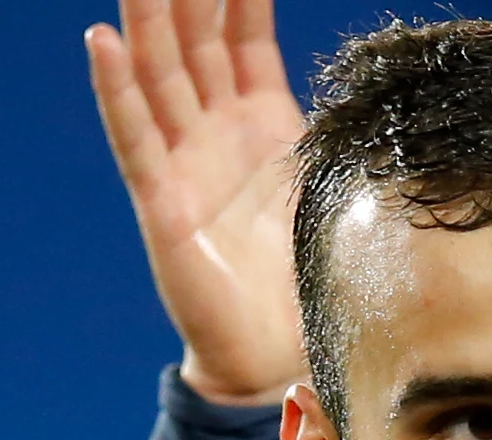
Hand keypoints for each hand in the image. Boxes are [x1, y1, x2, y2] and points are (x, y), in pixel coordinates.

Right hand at [85, 0, 307, 404]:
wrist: (284, 354)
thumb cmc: (316, 274)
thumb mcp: (341, 186)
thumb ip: (347, 134)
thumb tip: (389, 89)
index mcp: (264, 120)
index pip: (243, 34)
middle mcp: (216, 130)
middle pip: (195, 39)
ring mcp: (184, 161)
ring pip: (159, 71)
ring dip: (148, 16)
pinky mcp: (161, 202)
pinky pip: (135, 136)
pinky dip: (116, 89)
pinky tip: (102, 41)